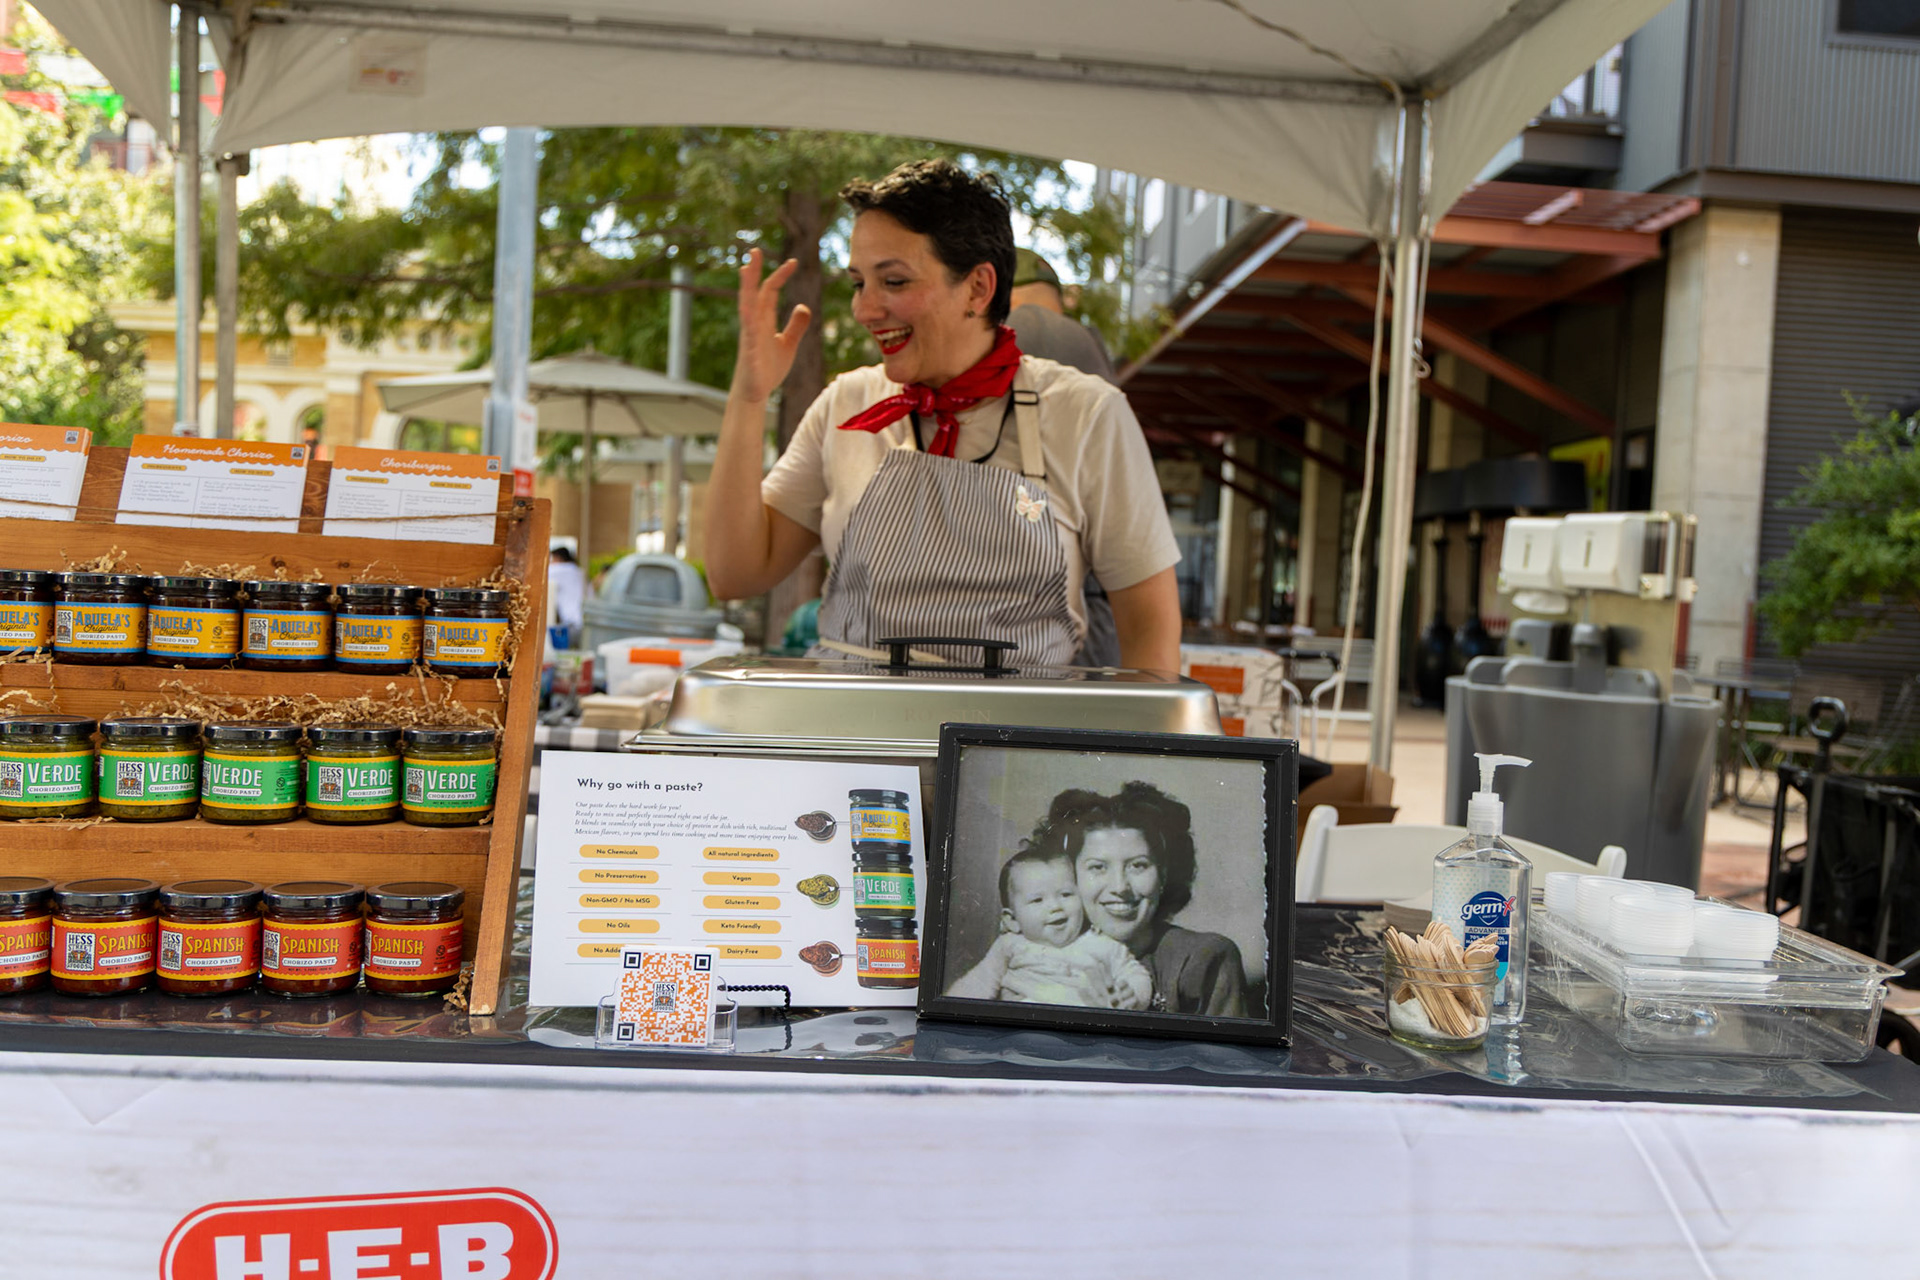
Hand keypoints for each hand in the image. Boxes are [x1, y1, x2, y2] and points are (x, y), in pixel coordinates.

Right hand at [730, 247, 812, 403]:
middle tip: (755, 250)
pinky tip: (749, 308)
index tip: (793, 262)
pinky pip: (749, 333)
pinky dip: (749, 320)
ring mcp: (749, 337)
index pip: (770, 291)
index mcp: (763, 321)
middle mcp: (754, 324)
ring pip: (746, 307)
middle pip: (754, 293)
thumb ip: (796, 325)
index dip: (780, 276)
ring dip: (745, 288)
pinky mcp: (749, 352)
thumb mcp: (788, 344)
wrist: (755, 394)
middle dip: (755, 272)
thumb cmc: (768, 369)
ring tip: (745, 269)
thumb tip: (803, 306)